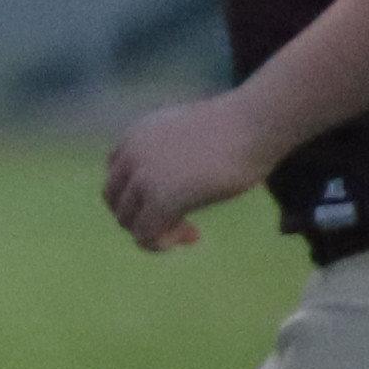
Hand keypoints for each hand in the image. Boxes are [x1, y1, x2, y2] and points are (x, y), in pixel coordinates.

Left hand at [101, 93, 267, 252]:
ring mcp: (143, 178)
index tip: (170, 199)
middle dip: (142, 216)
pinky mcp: (161, 200)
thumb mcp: (188, 134)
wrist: (253, 125)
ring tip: (189, 231)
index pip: (115, 175)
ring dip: (156, 231)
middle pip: (115, 201)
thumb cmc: (237, 127)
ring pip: (127, 221)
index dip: (137, 194)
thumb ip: (171, 154)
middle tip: (179, 222)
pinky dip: (162, 244)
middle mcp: (131, 155)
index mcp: (136, 136)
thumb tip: (175, 182)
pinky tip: (191, 236)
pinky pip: (145, 236)